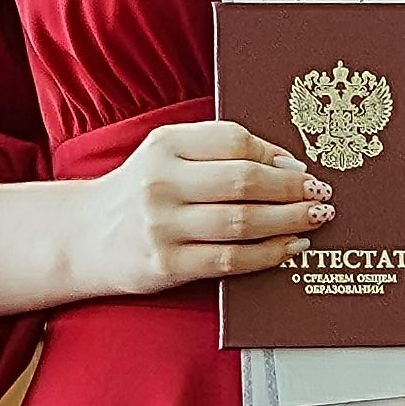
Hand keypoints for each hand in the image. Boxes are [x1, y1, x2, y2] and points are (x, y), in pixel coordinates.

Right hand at [0, 121, 331, 313]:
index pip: (234, 140)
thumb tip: (284, 163)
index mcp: (165, 145)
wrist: (82, 238)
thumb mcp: (166, 157)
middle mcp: (161, 183)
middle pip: (245, 181)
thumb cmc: (135, 193)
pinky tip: (289, 249)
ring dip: (289, 221)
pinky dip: (268, 254)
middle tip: (322, 194)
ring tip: (315, 219)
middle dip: (293, 189)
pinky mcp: (165, 264)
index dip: (276, 154)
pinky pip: (230, 260)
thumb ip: (215, 151)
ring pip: (243, 222)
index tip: (302, 166)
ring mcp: (162, 226)